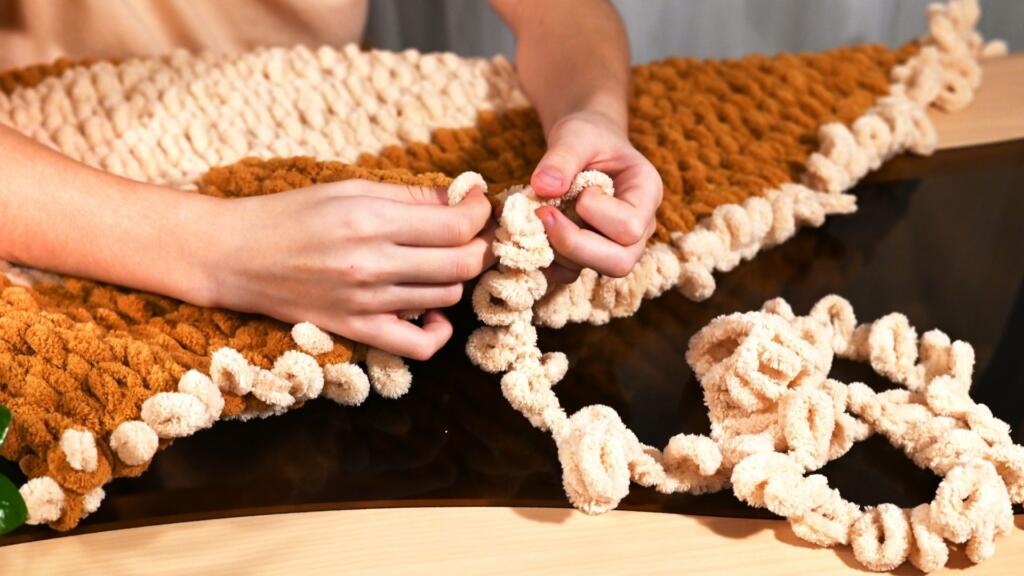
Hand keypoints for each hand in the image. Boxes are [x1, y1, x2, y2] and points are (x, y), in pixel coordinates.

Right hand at [202, 180, 494, 359]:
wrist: (235, 255)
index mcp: (371, 219)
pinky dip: (438, 332)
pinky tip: (433, 312)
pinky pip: (418, 346)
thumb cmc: (291, 213)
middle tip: (474, 233)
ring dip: (456, 279)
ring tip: (442, 262)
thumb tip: (461, 197)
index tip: (479, 203)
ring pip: (447, 297)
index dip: (480, 213)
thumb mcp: (349, 188)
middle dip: (481, 245)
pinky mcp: (356, 330)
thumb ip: (409, 195)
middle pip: (463, 263)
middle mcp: (372, 263)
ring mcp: (366, 302)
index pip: (457, 224)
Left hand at [530, 110, 661, 283]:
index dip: (596, 213)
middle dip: (575, 245)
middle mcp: (640, 226)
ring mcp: (616, 245)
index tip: (579, 189)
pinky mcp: (591, 254)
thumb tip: (543, 187)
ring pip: (594, 270)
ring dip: (557, 250)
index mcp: (646, 194)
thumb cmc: (587, 136)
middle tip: (544, 214)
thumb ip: (562, 156)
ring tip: (539, 216)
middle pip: (621, 263)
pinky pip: (570, 274)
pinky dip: (547, 260)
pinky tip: (535, 234)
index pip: (630, 227)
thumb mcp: (576, 134)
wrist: (584, 145)